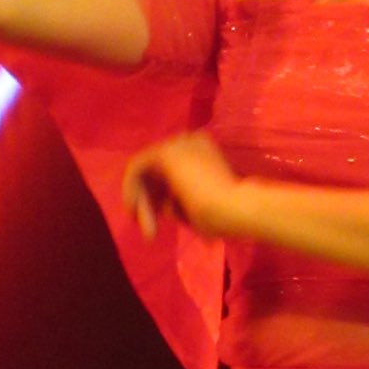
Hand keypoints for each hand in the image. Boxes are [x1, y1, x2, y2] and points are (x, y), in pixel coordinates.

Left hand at [122, 131, 240, 240]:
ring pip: (147, 169)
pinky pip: (137, 167)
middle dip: (149, 198)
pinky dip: (131, 189)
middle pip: (158, 168)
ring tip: (147, 227)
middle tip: (149, 228)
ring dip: (143, 199)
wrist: (237, 209)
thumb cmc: (227, 215)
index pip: (173, 169)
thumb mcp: (200, 206)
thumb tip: (163, 206)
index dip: (162, 195)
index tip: (161, 219)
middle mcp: (191, 140)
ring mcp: (179, 143)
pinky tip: (135, 210)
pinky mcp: (166, 151)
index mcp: (205, 150)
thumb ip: (180, 200)